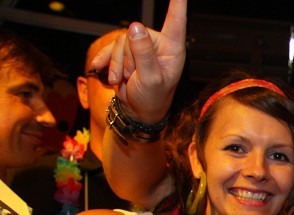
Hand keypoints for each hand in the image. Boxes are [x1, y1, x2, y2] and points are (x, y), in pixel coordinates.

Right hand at [91, 0, 186, 122]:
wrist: (138, 110)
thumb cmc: (152, 98)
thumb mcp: (151, 79)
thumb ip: (144, 54)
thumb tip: (136, 28)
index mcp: (172, 49)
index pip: (175, 22)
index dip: (177, 4)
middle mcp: (158, 44)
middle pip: (134, 35)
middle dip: (127, 59)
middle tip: (132, 77)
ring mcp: (141, 46)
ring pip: (120, 42)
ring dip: (117, 64)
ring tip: (124, 79)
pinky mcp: (126, 51)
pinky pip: (110, 47)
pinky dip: (106, 61)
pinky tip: (102, 72)